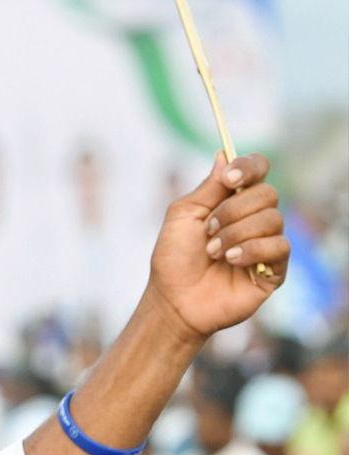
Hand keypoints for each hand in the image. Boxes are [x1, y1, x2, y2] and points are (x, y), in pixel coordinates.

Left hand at [147, 153, 287, 340]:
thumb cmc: (174, 258)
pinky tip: (230, 260)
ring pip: (272, 219)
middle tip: (208, 230)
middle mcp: (254, 218)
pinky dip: (251, 250)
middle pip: (267, 193)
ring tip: (213, 251)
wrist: (174, 299)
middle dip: (232, 210)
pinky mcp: (275, 269)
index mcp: (233, 200)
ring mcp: (266, 243)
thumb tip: (224, 155)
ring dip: (236, 234)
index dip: (250, 167)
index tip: (231, 177)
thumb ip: (208, 187)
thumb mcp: (183, 215)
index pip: (258, 169)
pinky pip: (279, 246)